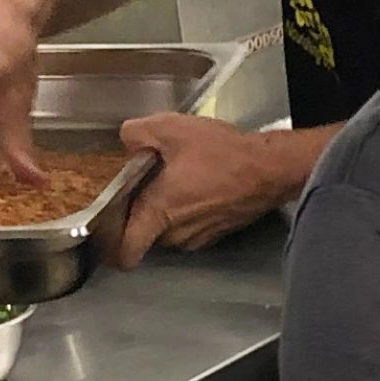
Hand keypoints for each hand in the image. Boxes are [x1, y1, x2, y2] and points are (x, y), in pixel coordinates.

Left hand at [99, 113, 309, 265]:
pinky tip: (202, 183)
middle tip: (151, 181)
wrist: (270, 169)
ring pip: (169, 228)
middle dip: (144, 210)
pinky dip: (191, 209)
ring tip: (182, 178)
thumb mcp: (170, 129)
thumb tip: (128, 141)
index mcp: (158, 212)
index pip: (126, 251)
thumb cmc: (224, 155)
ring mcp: (199, 236)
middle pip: (146, 232)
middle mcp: (177, 233)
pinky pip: (191, 225)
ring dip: (169, 208)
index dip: (112, 246)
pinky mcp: (217, 233)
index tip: (109, 233)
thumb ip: (136, 133)